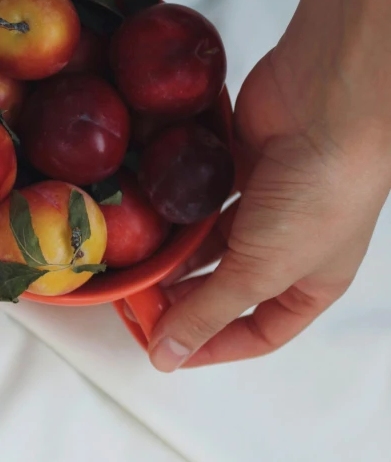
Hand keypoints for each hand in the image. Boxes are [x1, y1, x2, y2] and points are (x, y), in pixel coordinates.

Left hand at [149, 30, 390, 371]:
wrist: (327, 103)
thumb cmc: (319, 196)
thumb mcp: (262, 270)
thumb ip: (210, 313)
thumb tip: (168, 358)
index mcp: (310, 283)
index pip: (257, 332)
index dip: (211, 346)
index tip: (165, 350)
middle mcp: (287, 243)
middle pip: (225, 284)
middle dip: (183, 298)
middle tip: (136, 303)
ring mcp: (263, 199)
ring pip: (208, 238)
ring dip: (174, 252)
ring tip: (134, 263)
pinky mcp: (237, 160)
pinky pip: (198, 192)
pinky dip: (175, 204)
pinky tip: (146, 215)